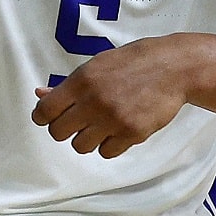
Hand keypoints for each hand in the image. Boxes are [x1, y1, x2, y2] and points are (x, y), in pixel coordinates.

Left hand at [31, 37, 190, 158]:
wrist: (175, 67)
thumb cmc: (135, 62)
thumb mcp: (99, 65)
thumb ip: (69, 84)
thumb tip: (40, 95)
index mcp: (82, 81)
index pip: (44, 111)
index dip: (44, 117)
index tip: (50, 117)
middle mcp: (94, 101)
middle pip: (58, 133)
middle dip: (66, 128)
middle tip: (80, 120)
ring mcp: (113, 119)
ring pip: (80, 146)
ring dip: (88, 138)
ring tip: (103, 124)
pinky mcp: (132, 133)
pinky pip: (106, 152)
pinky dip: (110, 144)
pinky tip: (120, 128)